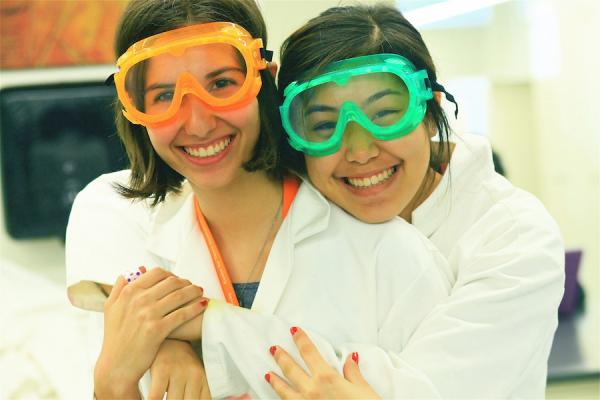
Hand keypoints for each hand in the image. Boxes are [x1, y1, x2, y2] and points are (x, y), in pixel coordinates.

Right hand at [94, 268, 206, 398]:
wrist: (116, 366)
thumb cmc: (115, 338)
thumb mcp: (110, 309)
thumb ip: (119, 289)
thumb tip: (130, 273)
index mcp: (129, 292)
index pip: (157, 273)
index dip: (172, 274)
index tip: (179, 280)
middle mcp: (138, 301)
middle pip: (171, 282)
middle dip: (186, 282)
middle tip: (193, 286)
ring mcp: (148, 315)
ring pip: (179, 296)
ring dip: (194, 291)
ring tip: (200, 292)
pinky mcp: (157, 330)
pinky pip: (182, 314)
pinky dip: (195, 308)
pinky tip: (202, 305)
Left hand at [266, 327, 379, 398]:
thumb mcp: (363, 390)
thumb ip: (353, 374)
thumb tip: (350, 359)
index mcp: (326, 378)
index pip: (309, 352)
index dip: (300, 340)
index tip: (294, 331)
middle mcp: (311, 390)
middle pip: (291, 369)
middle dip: (282, 357)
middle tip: (274, 349)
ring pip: (284, 391)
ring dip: (275, 381)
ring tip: (268, 374)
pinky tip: (279, 399)